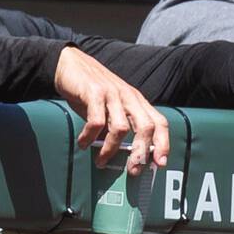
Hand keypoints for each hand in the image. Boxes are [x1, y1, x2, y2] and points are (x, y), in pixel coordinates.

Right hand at [54, 45, 169, 175]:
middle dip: (141, 152)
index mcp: (136, 101)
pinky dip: (89, 137)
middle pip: (146, 126)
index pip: (159, 122)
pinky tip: (83, 143)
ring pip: (121, 128)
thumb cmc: (90, 91)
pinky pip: (96, 121)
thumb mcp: (109, 108)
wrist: (69, 64)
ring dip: (110, 149)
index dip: (163, 143)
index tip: (160, 163)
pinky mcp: (94, 92)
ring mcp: (112, 93)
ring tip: (100, 161)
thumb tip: (121, 156)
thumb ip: (117, 127)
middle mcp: (128, 96)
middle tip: (133, 170)